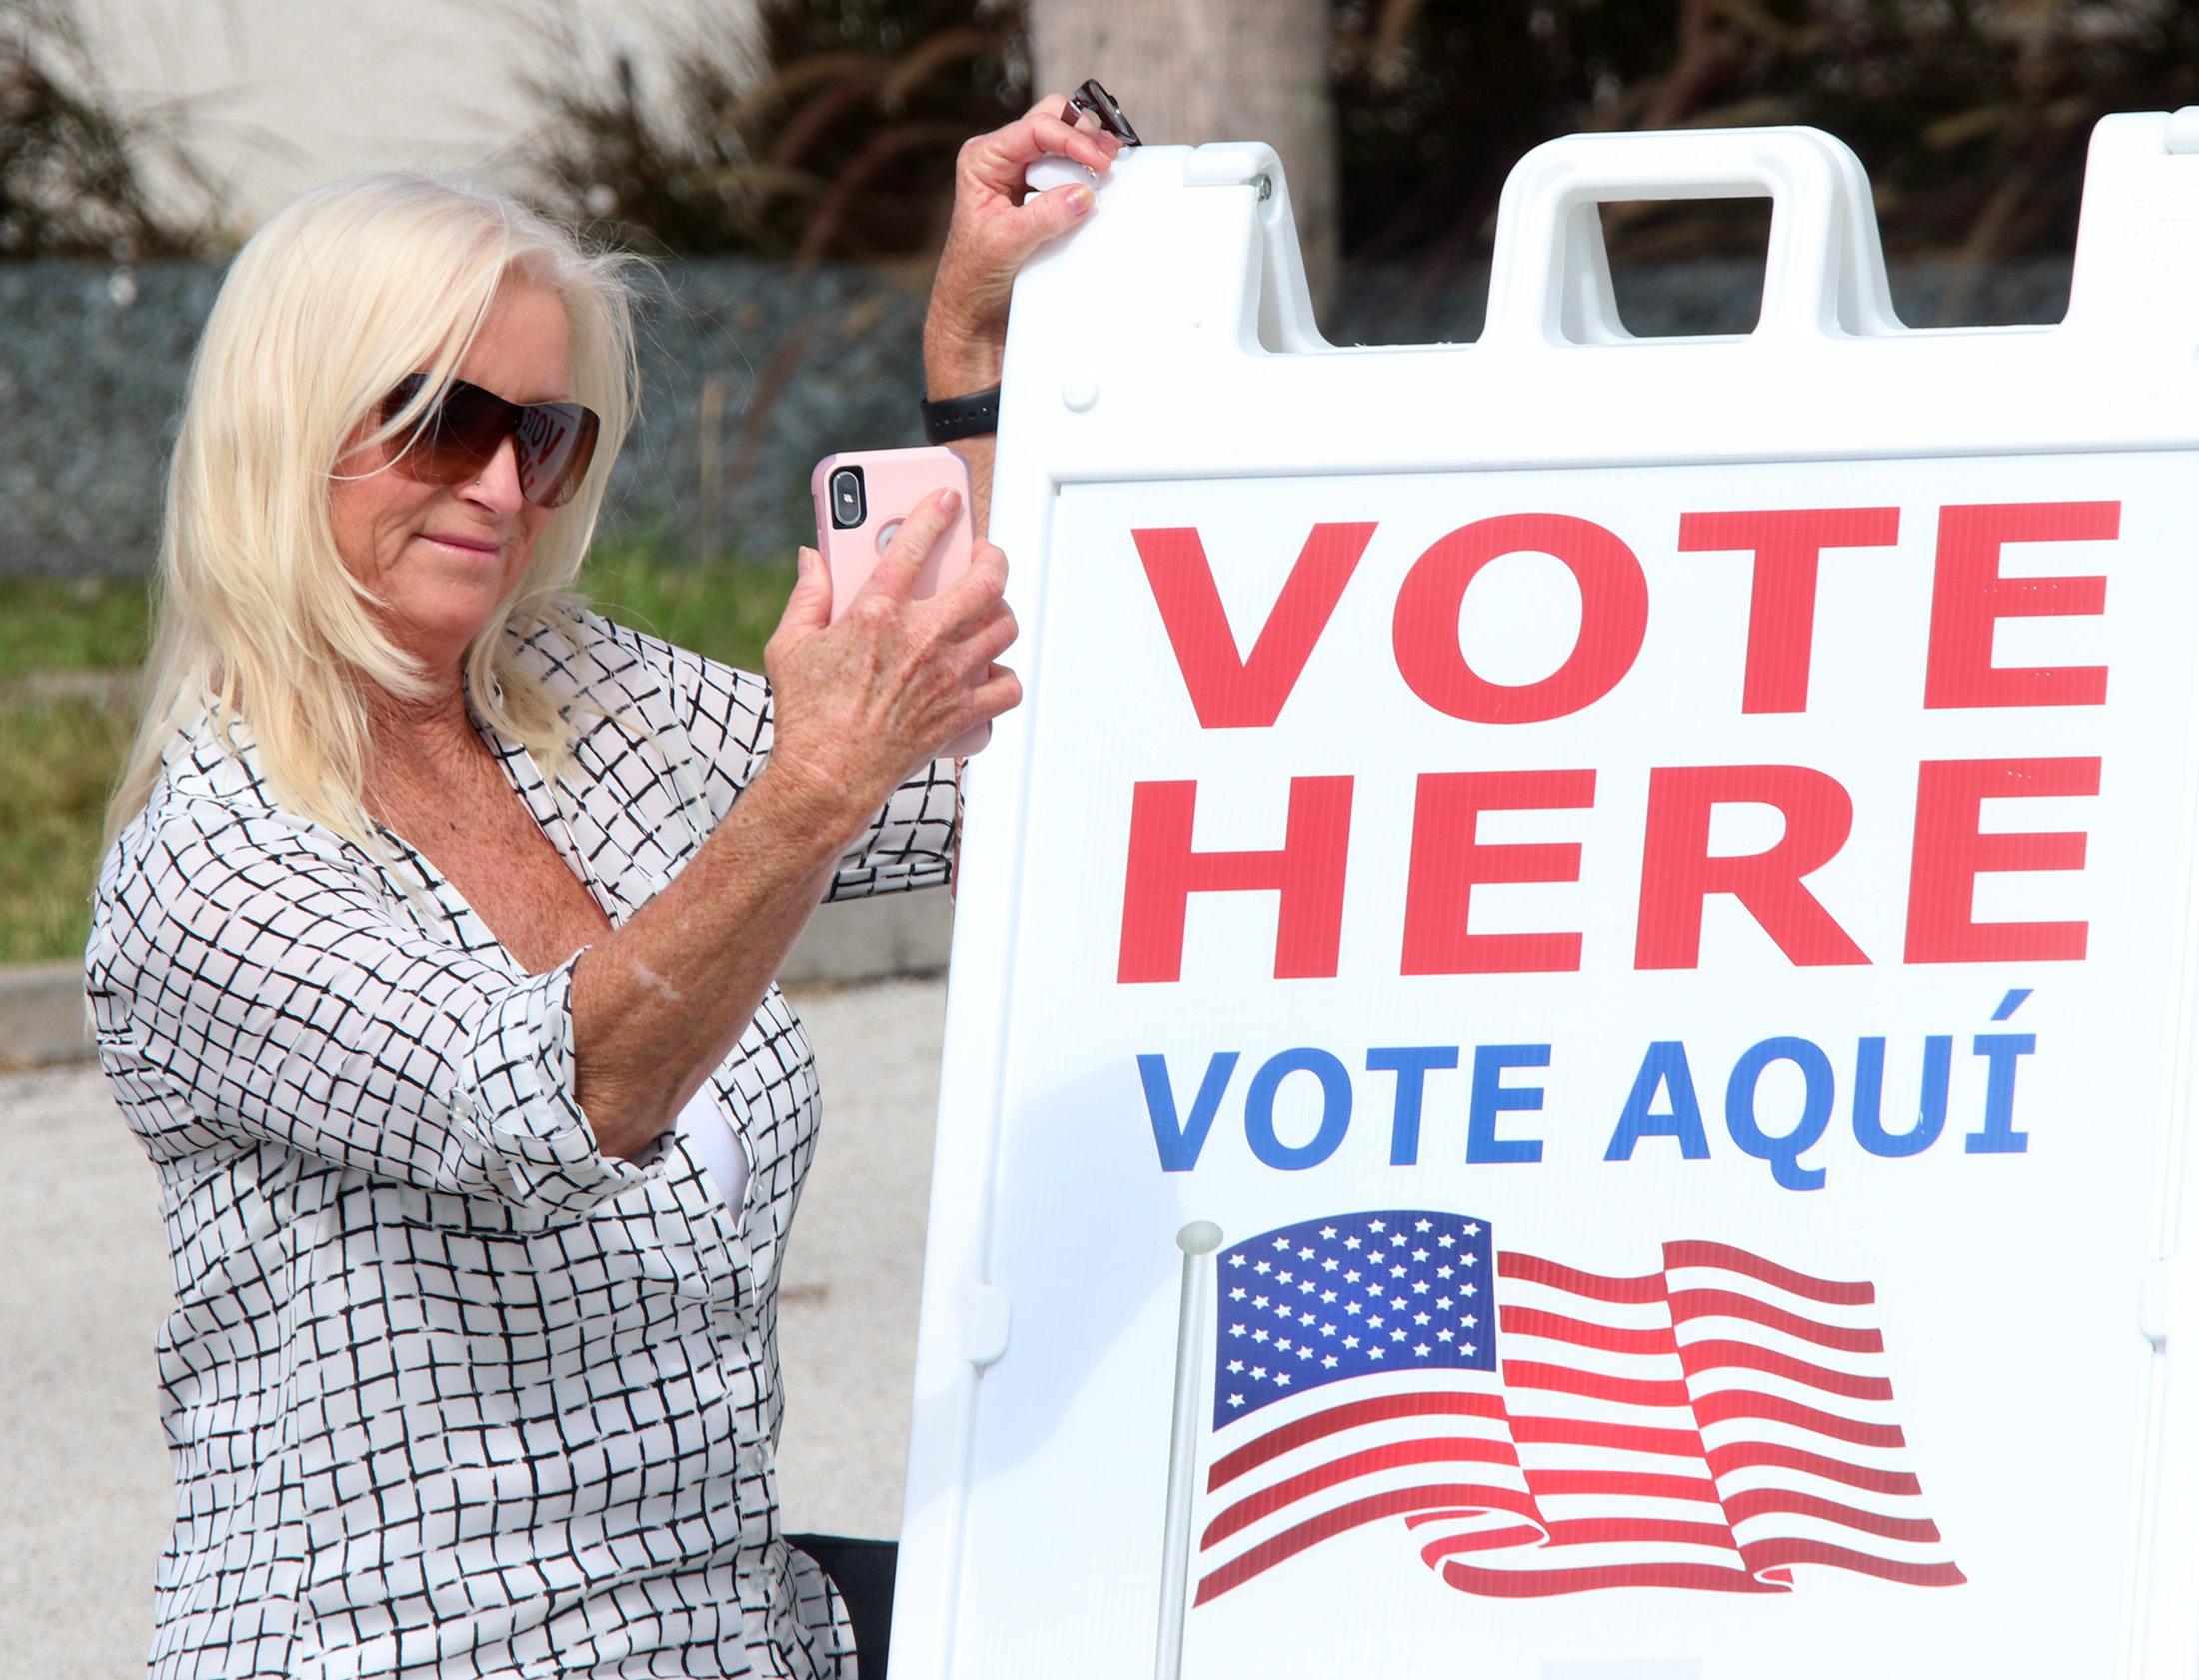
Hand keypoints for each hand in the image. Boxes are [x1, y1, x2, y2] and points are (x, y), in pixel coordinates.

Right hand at [759, 489, 1020, 836]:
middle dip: (991, 558)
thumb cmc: (807, 716)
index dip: (935, 511)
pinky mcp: (961, 713)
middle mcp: (920, 640)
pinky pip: (1008, 686)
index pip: (914, 544)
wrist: (826, 778)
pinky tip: (986, 671)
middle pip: (985, 580)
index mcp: (876, 614)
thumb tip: (813, 558)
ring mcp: (947, 677)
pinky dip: (1003, 677)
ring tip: (984, 609)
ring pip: (1004, 626)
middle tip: (982, 556)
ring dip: (999, 612)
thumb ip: (807, 594)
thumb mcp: (790, 645)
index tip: (946, 496)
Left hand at [924, 96, 1123, 392]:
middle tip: (1108, 159)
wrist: (974, 309)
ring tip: (1108, 170)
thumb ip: (1043, 217)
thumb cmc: (974, 275)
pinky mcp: (1039, 193)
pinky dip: (1087, 170)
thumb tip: (1082, 194)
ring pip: (1062, 139)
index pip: (1034, 129)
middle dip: (1082, 133)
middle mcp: (1001, 158)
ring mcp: (1021, 174)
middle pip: (1050, 119)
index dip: (1071, 139)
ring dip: (1087, 150)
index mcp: (983, 159)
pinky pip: (1068, 168)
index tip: (1099, 161)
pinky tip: (1100, 184)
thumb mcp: (1006, 244)